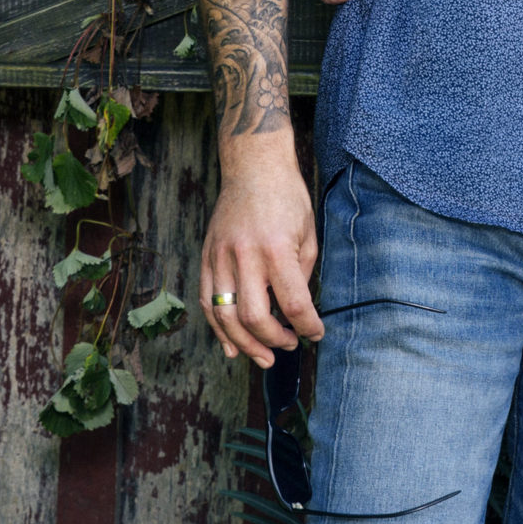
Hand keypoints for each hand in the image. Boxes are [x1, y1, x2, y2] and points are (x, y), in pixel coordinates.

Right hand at [200, 133, 324, 366]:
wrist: (253, 166)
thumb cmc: (287, 197)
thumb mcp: (308, 233)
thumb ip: (301, 275)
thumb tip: (296, 311)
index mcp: (275, 249)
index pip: (293, 304)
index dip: (308, 327)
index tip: (316, 334)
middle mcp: (244, 256)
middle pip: (255, 318)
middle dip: (275, 340)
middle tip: (290, 344)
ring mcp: (220, 257)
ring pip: (225, 317)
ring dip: (245, 344)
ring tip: (264, 357)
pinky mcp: (206, 256)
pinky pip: (207, 301)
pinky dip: (218, 329)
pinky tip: (232, 346)